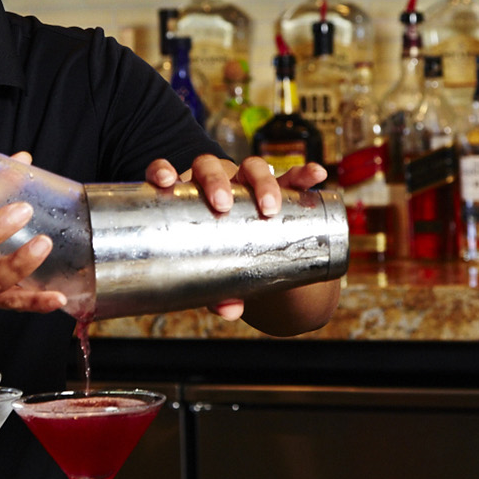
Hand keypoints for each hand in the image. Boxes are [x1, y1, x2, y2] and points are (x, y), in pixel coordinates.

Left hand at [145, 154, 330, 320]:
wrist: (249, 249)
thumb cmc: (219, 256)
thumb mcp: (212, 271)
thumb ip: (216, 291)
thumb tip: (229, 311)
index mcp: (186, 195)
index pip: (169, 173)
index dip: (162, 170)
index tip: (165, 180)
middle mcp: (215, 181)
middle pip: (211, 167)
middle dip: (216, 182)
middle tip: (222, 206)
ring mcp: (247, 181)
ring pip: (252, 168)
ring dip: (262, 181)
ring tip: (270, 206)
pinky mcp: (278, 188)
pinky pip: (292, 178)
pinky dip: (304, 175)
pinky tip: (317, 175)